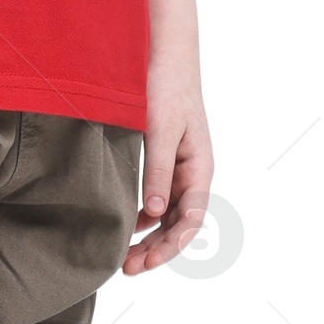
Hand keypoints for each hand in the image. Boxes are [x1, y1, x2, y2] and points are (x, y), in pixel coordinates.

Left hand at [123, 67, 212, 272]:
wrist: (163, 54)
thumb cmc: (165, 88)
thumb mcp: (161, 130)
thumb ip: (159, 171)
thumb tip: (153, 214)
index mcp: (200, 168)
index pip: (190, 220)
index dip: (169, 246)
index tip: (145, 262)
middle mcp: (193, 173)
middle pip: (179, 224)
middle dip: (156, 250)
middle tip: (127, 269)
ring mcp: (179, 168)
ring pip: (167, 215)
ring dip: (148, 238)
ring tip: (123, 258)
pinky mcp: (163, 159)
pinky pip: (157, 198)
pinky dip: (143, 217)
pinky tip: (126, 227)